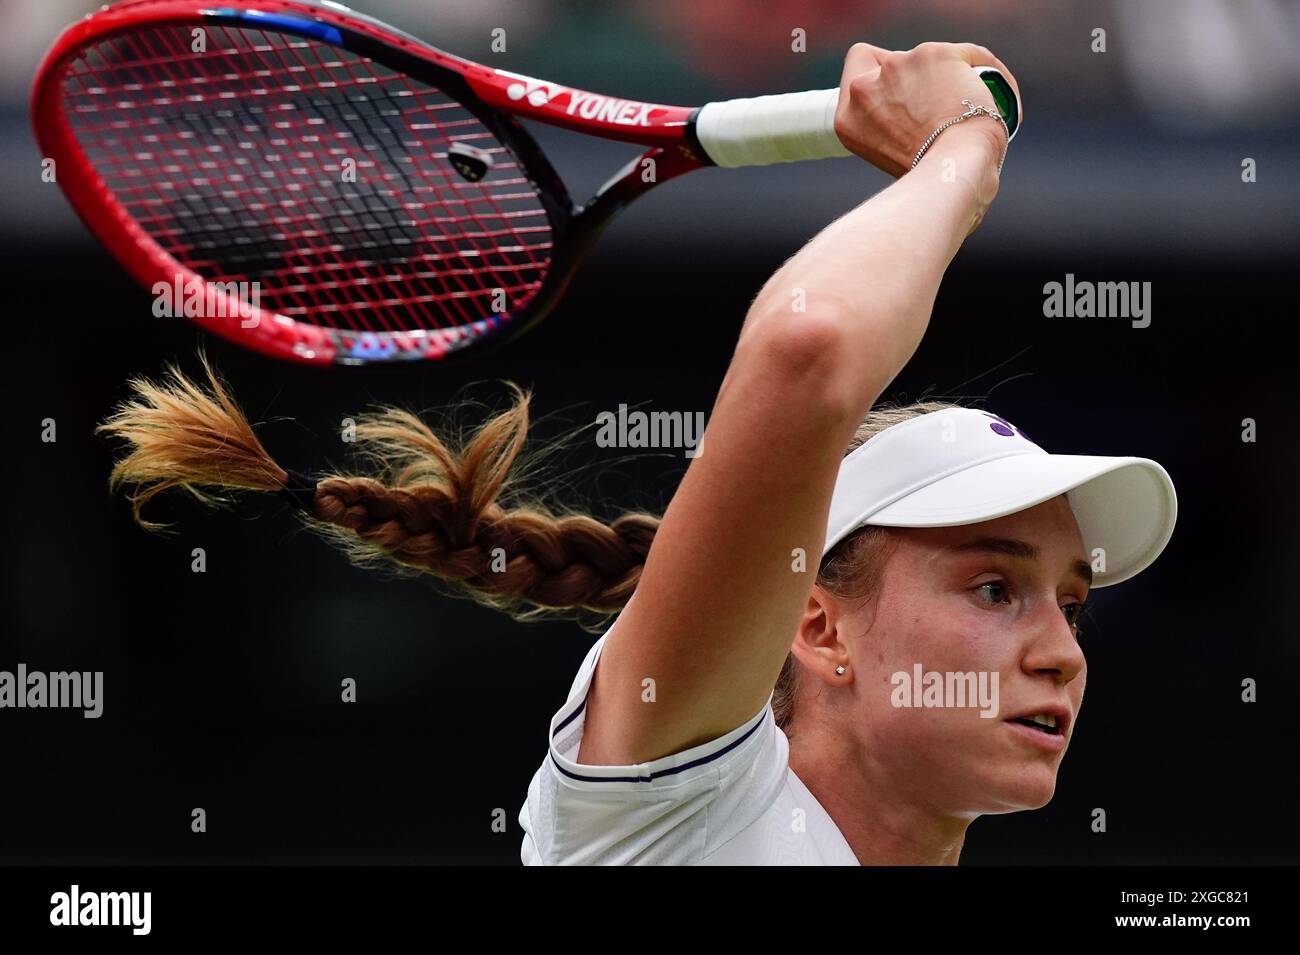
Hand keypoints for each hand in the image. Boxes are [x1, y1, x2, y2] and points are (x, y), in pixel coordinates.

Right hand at [833, 41, 1021, 178]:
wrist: (952, 169)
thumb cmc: (927, 175)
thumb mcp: (888, 151)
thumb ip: (888, 121)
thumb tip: (920, 113)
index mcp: (848, 117)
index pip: (857, 71)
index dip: (881, 80)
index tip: (900, 98)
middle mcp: (864, 88)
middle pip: (893, 64)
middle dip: (917, 82)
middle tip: (937, 108)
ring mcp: (897, 67)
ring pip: (930, 59)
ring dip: (947, 77)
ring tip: (964, 107)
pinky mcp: (934, 55)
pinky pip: (968, 56)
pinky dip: (982, 72)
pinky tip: (990, 94)